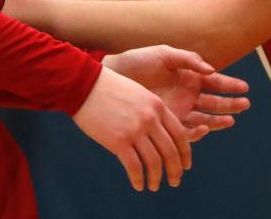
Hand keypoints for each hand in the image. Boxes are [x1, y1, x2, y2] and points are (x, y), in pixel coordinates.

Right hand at [73, 66, 201, 191]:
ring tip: (155, 186)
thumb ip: (151, 112)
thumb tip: (159, 136)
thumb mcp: (138, 94)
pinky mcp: (118, 141)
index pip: (179, 134)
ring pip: (154, 162)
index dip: (185, 153)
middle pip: (170, 151)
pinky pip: (134, 167)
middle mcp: (150, 119)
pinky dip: (138, 180)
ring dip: (157, 178)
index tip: (185, 166)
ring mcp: (135, 130)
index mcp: (157, 106)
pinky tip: (138, 185)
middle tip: (174, 181)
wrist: (85, 84)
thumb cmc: (110, 88)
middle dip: (175, 170)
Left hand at [103, 45, 249, 131]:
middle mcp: (188, 94)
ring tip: (231, 121)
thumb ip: (188, 59)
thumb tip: (211, 70)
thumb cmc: (139, 60)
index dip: (230, 85)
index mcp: (190, 76)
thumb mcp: (164, 54)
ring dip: (218, 121)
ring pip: (205, 118)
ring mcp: (179, 109)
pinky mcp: (168, 122)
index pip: (215, 83)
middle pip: (215, 102)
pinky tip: (204, 127)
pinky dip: (197, 132)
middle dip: (230, 104)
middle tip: (244, 105)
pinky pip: (186, 130)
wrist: (116, 75)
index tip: (245, 88)